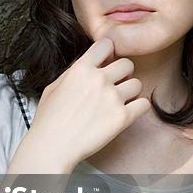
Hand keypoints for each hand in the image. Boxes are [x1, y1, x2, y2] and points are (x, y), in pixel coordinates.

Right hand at [20, 38, 149, 169]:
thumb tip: (91, 64)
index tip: (106, 62)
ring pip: (137, 84)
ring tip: (118, 102)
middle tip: (115, 85)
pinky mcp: (122, 118)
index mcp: (81, 69)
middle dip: (122, 74)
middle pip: (128, 64)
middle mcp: (99, 80)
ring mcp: (112, 98)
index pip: (106, 44)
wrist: (52, 147)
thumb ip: (74, 72)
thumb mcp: (54, 87)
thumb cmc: (49, 121)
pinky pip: (144, 104)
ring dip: (130, 92)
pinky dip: (137, 108)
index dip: (108, 53)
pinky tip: (126, 113)